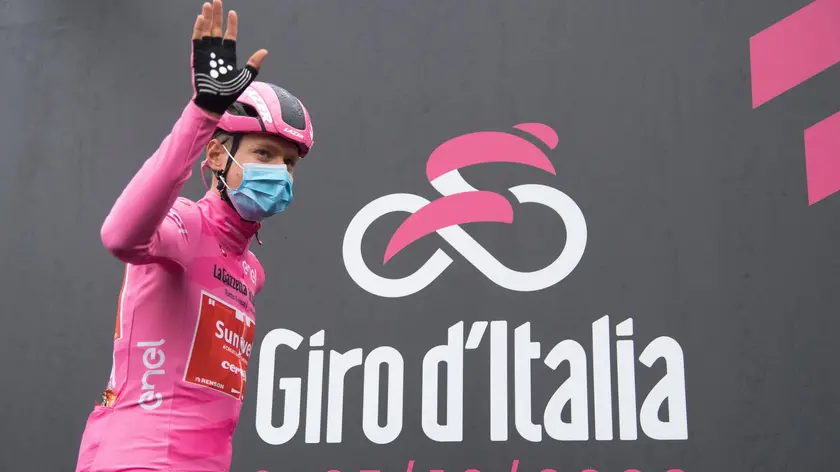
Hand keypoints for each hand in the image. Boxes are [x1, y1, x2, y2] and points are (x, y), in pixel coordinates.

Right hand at [190, 0, 267, 114]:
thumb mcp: (245, 78)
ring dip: (206, 18)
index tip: (232, 13)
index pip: (230, 36)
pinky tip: (201, 18)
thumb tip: (264, 51)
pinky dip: (198, 29)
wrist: (214, 102)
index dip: (231, 24)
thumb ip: (254, 64)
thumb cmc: (229, 93)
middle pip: (216, 29)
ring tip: (208, 5)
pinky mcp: (197, 56)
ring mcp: (206, 53)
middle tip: (217, 1)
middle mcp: (217, 52)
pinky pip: (197, 40)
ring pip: (206, 31)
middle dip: (216, 15)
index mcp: (228, 55)